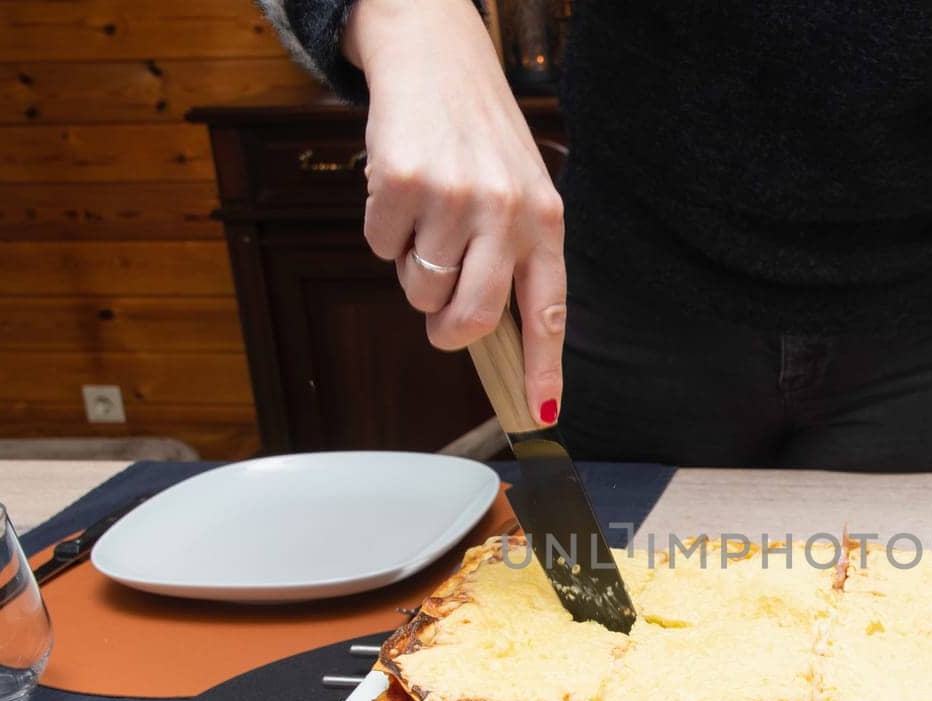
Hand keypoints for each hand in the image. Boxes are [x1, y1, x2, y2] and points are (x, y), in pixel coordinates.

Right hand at [346, 0, 564, 421]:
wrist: (434, 56)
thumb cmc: (479, 137)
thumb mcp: (521, 193)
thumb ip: (516, 260)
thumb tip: (497, 341)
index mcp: (545, 221)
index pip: (550, 312)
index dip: (545, 369)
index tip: (541, 413)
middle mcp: (506, 211)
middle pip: (475, 317)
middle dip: (450, 331)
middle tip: (441, 319)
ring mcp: (453, 198)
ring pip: (420, 289)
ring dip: (414, 271)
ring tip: (427, 221)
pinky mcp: (402, 183)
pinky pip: (381, 248)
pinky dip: (383, 231)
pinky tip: (402, 192)